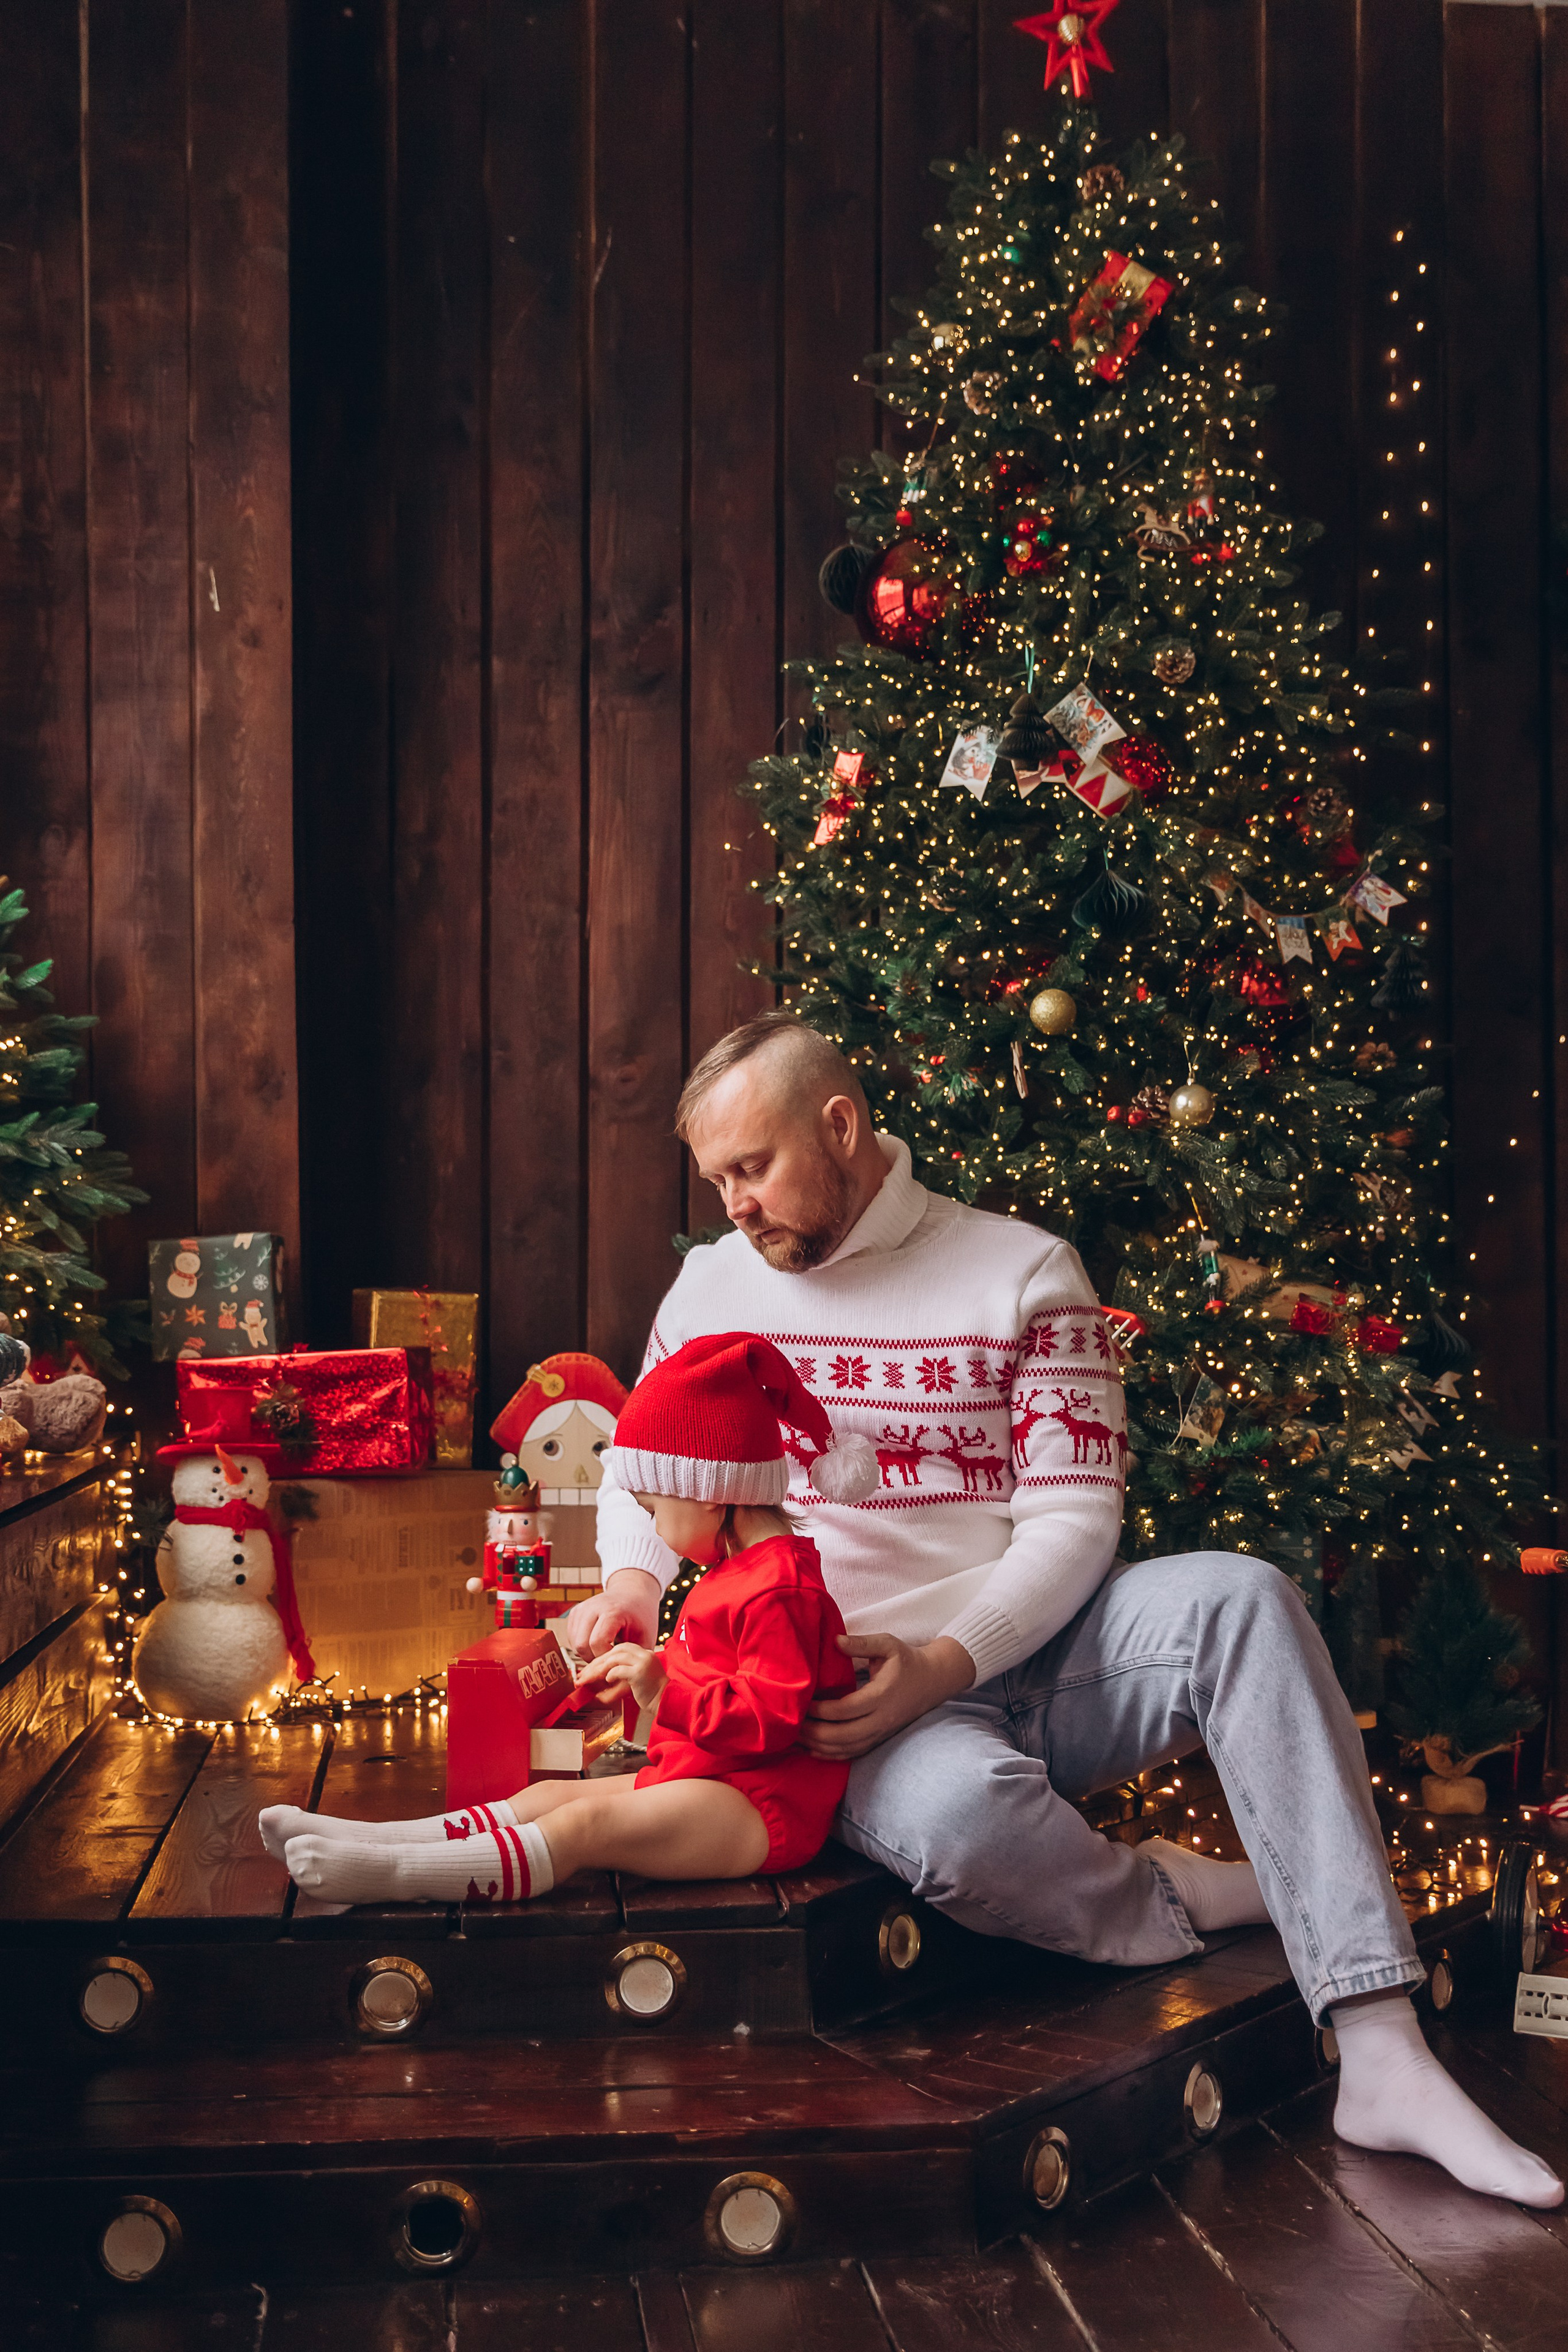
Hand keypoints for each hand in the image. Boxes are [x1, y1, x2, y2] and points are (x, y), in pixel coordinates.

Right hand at [565, 1569, 660, 1656]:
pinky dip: (582, 1645)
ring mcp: (582, 1608)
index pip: (597, 1643)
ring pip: (574, 1643)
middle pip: (582, 1645)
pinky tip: (596, 1644)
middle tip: (608, 1659)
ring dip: (587, 1653)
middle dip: (594, 1658)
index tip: (616, 1659)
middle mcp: (593, 1607)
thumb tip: (622, 1683)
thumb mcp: (646, 1637)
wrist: (633, 1592)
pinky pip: (571, 1637)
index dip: (605, 1657)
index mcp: (612, 1612)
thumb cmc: (641, 1617)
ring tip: (604, 1651)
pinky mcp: (575, 1612)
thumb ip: (634, 1659)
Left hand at [575, 1642, 666, 1710]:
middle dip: (598, 1662)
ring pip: (615, 1658)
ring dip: (600, 1668)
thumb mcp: (636, 1680)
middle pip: (615, 1651)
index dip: (604, 1657)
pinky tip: (607, 1680)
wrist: (667, 1702)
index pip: (620, 1649)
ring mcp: (643, 1662)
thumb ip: (622, 1675)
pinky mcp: (640, 1672)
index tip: (591, 1667)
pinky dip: (610, 1674)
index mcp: (644, 1653)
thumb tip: (601, 1681)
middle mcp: (644, 1654)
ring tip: (591, 1678)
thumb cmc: (652, 1694)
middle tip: (585, 1673)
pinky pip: (620, 1670)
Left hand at [800, 1632, 974, 1761]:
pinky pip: (854, 1753)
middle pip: (843, 1735)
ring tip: (797, 1737)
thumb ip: (861, 1643)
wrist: (933, 1681)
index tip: (804, 1703)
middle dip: (815, 1732)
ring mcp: (882, 1732)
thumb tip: (835, 1640)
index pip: (846, 1709)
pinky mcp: (880, 1738)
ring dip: (820, 1746)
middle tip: (793, 1724)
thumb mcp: (887, 1644)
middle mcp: (882, 1719)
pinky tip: (814, 1749)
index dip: (822, 1710)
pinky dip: (832, 1754)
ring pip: (847, 1748)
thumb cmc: (907, 1660)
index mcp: (882, 1695)